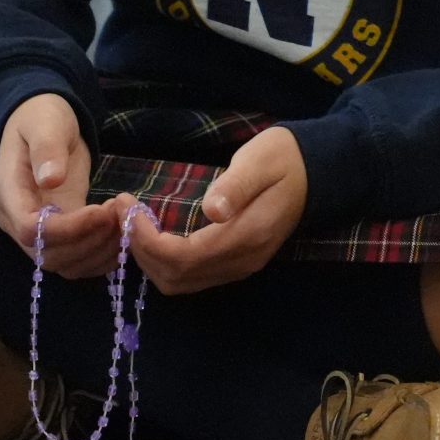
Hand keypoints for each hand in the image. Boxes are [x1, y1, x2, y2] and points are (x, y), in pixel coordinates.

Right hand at [0, 93, 121, 277]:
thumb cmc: (41, 119)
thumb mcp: (45, 124)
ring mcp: (40, 231)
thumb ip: (47, 149)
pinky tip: (123, 236)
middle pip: (49, 255)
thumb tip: (50, 179)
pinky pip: (78, 260)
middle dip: (90, 241)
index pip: (31, 230)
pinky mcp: (62, 233)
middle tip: (121, 215)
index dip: (68, 228)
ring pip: (65, 264)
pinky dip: (102, 256)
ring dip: (100, 251)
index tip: (101, 210)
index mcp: (10, 195)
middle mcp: (19, 222)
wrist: (42, 122)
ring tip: (125, 222)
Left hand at [121, 125, 306, 294]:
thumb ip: (236, 186)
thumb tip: (212, 210)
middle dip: (141, 249)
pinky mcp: (237, 263)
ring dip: (150, 258)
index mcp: (248, 235)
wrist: (317, 172)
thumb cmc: (284, 158)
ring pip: (180, 282)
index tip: (128, 208)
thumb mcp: (260, 160)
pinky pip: (192, 276)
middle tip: (122, 212)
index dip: (147, 240)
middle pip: (176, 277)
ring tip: (133, 223)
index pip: (184, 256)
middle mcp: (243, 260)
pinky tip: (155, 234)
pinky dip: (165, 261)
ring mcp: (241, 265)